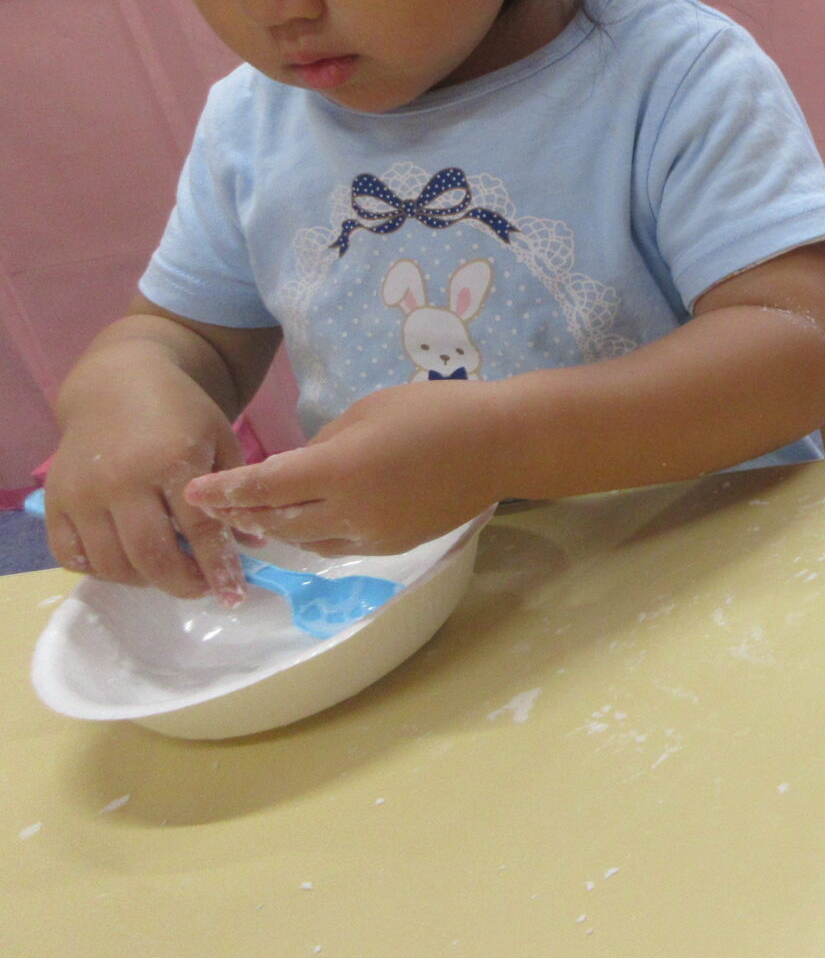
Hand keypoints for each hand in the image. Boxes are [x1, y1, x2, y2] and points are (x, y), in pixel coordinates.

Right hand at [44, 368, 247, 603]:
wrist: (117, 384)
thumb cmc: (180, 413)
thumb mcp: (220, 439)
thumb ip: (235, 490)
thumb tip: (252, 544)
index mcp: (171, 460)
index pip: (199, 530)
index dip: (218, 568)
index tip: (233, 595)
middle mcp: (121, 480)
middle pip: (151, 556)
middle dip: (183, 583)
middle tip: (202, 588)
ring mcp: (82, 493)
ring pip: (111, 564)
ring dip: (145, 581)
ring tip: (169, 572)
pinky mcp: (54, 501)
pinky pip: (72, 557)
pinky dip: (102, 570)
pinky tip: (128, 561)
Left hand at [184, 382, 503, 555]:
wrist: (499, 445)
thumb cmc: (435, 411)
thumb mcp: (367, 411)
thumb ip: (324, 443)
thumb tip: (301, 466)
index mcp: (339, 470)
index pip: (264, 486)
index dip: (224, 491)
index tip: (192, 492)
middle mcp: (349, 512)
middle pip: (278, 522)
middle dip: (246, 513)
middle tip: (220, 503)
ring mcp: (372, 536)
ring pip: (306, 541)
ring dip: (281, 527)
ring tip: (264, 512)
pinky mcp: (393, 546)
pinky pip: (340, 545)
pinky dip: (318, 533)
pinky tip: (316, 517)